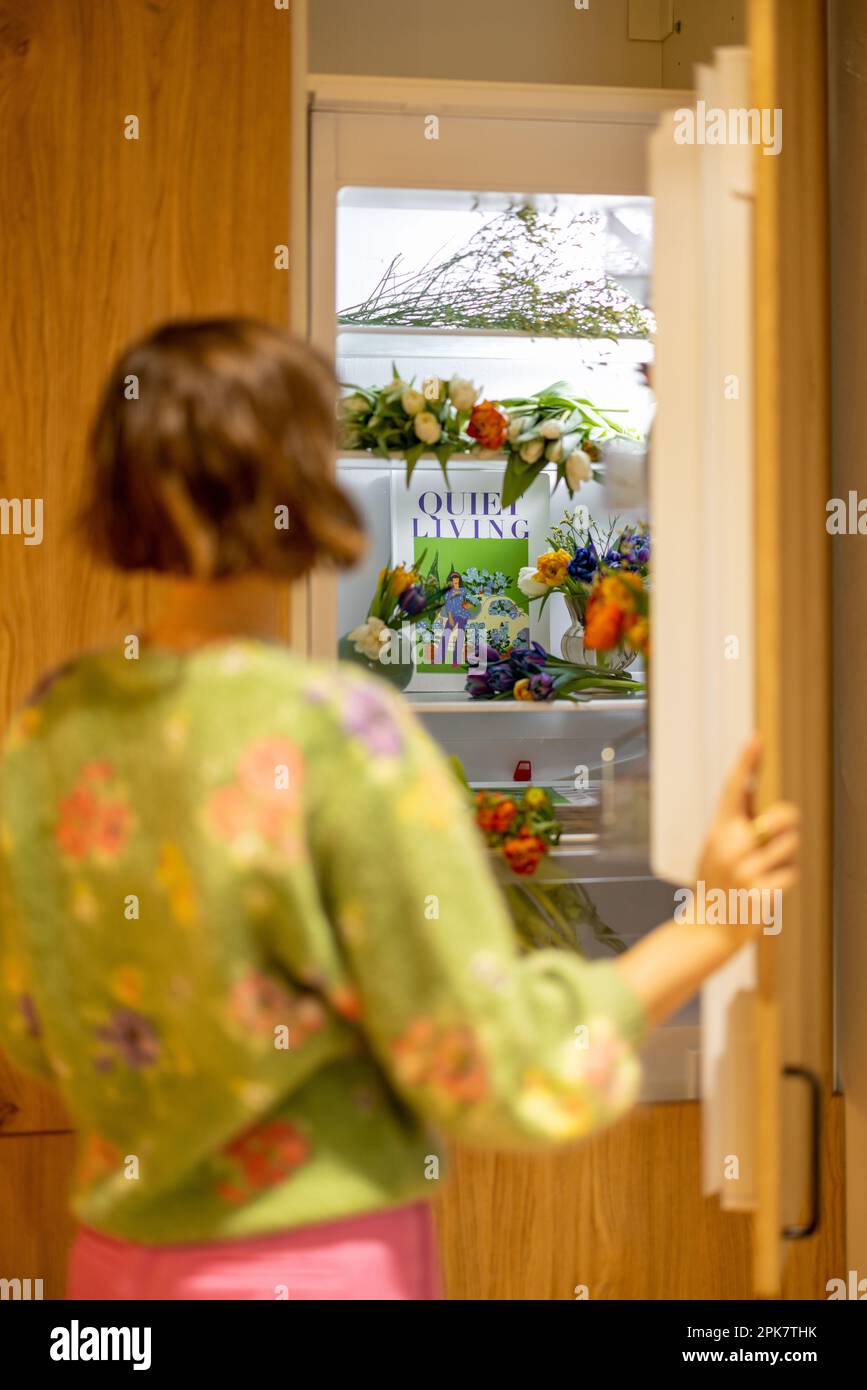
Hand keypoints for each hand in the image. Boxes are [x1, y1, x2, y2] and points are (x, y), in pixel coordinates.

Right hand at [695, 735, 799, 935]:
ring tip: (764, 871)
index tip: (756, 739)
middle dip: (788, 825)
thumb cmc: (717, 883)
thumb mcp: (716, 847)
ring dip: (785, 858)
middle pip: (782, 816)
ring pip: (791, 846)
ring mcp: (744, 871)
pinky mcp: (761, 892)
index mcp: (719, 831)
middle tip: (775, 838)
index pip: (732, 789)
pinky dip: (785, 880)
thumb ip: (735, 821)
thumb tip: (751, 788)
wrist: (710, 926)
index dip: (745, 763)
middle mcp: (730, 847)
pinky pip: (792, 873)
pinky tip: (766, 888)